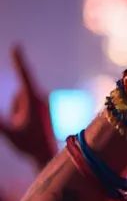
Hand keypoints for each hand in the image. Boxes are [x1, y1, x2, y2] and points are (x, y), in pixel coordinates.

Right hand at [0, 45, 56, 168]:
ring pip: (20, 99)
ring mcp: (44, 101)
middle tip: (24, 126)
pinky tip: (32, 126)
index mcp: (33, 100)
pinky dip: (22, 114)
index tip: (16, 46)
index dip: (19, 60)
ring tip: (27, 127)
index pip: (24, 75)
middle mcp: (41, 98)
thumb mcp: (7, 131)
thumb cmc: (28, 144)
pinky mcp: (44, 106)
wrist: (45, 154)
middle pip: (17, 95)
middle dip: (15, 110)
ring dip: (18, 111)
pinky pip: (25, 105)